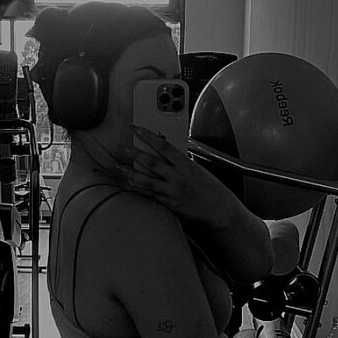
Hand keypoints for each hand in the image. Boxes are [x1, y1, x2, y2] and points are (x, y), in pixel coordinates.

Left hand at [116, 125, 234, 228]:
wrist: (218, 209)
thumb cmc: (210, 188)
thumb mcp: (197, 168)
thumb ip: (180, 161)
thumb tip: (166, 153)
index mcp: (185, 164)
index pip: (163, 145)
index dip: (147, 136)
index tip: (135, 129)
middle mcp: (177, 177)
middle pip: (150, 162)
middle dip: (133, 154)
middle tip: (121, 148)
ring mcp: (172, 191)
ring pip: (146, 181)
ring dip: (130, 173)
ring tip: (119, 167)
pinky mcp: (169, 204)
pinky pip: (150, 195)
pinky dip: (138, 189)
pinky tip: (128, 184)